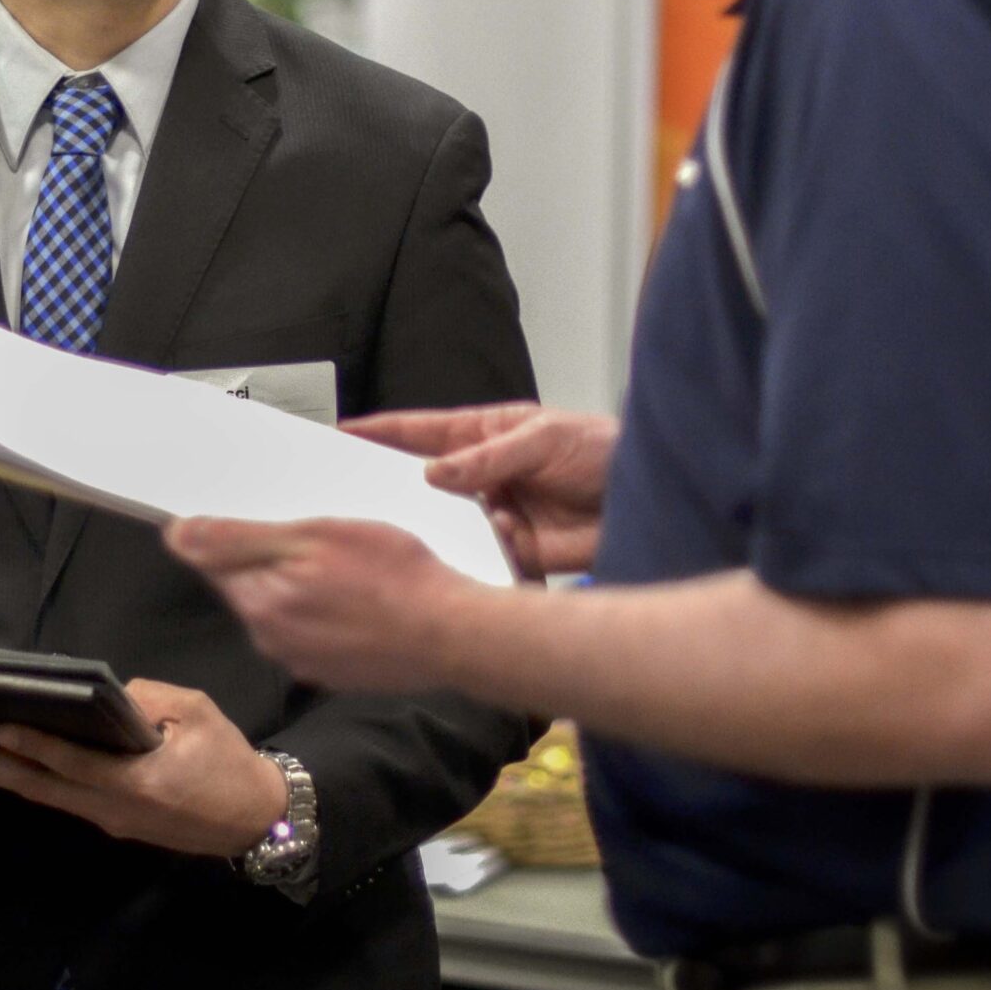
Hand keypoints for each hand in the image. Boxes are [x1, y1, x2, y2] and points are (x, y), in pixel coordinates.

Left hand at [0, 679, 285, 856]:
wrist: (254, 818)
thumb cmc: (229, 761)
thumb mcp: (198, 713)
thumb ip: (150, 699)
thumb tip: (107, 697)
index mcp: (140, 782)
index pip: (76, 763)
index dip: (37, 747)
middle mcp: (114, 808)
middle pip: (43, 787)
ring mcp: (109, 819)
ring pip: (45, 796)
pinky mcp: (111, 820)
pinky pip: (60, 799)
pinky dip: (27, 782)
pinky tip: (0, 770)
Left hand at [165, 516, 493, 692]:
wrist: (453, 634)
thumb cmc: (393, 578)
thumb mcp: (313, 537)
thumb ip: (238, 539)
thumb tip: (176, 535)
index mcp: (259, 602)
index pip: (216, 561)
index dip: (231, 534)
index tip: (256, 519)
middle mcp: (271, 639)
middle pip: (250, 585)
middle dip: (272, 558)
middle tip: (318, 537)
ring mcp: (303, 660)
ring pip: (283, 609)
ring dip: (301, 586)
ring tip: (347, 568)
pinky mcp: (333, 672)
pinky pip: (313, 632)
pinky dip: (327, 613)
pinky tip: (360, 598)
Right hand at [345, 403, 616, 576]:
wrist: (649, 501)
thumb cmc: (602, 450)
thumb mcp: (545, 438)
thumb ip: (491, 455)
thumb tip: (436, 472)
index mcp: (482, 435)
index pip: (419, 431)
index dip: (379, 432)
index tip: (341, 434)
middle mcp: (481, 477)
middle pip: (422, 483)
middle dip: (392, 489)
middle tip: (355, 497)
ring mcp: (492, 516)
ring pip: (445, 525)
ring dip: (433, 529)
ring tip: (407, 533)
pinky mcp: (512, 553)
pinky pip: (478, 558)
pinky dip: (473, 557)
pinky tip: (477, 550)